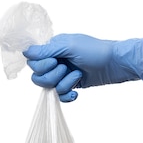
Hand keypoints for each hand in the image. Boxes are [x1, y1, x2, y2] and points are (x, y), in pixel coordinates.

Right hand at [23, 34, 142, 101]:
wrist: (116, 64)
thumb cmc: (96, 51)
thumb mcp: (70, 47)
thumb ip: (47, 50)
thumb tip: (26, 52)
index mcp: (54, 48)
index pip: (34, 62)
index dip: (42, 66)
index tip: (56, 62)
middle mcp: (57, 61)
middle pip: (38, 77)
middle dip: (52, 77)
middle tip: (66, 69)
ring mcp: (64, 74)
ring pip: (50, 87)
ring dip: (63, 84)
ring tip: (78, 76)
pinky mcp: (73, 85)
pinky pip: (61, 95)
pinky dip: (68, 95)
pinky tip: (76, 93)